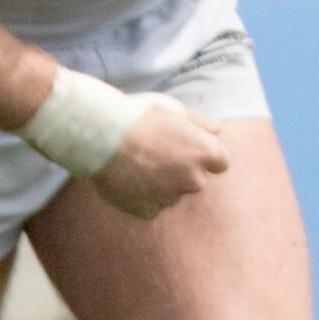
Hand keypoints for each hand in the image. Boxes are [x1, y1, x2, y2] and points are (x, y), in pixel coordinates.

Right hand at [88, 98, 228, 221]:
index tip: (184, 149)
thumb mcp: (172, 109)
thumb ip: (199, 123)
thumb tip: (217, 130)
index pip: (220, 163)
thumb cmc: (137, 117)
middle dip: (180, 171)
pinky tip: (126, 180)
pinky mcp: (148, 210)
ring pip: (171, 194)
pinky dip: (141, 197)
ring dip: (160, 185)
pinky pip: (150, 206)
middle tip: (153, 155)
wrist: (98, 137)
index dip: (201, 155)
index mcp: (207, 152)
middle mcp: (195, 179)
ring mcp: (171, 197)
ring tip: (134, 166)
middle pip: (194, 180)